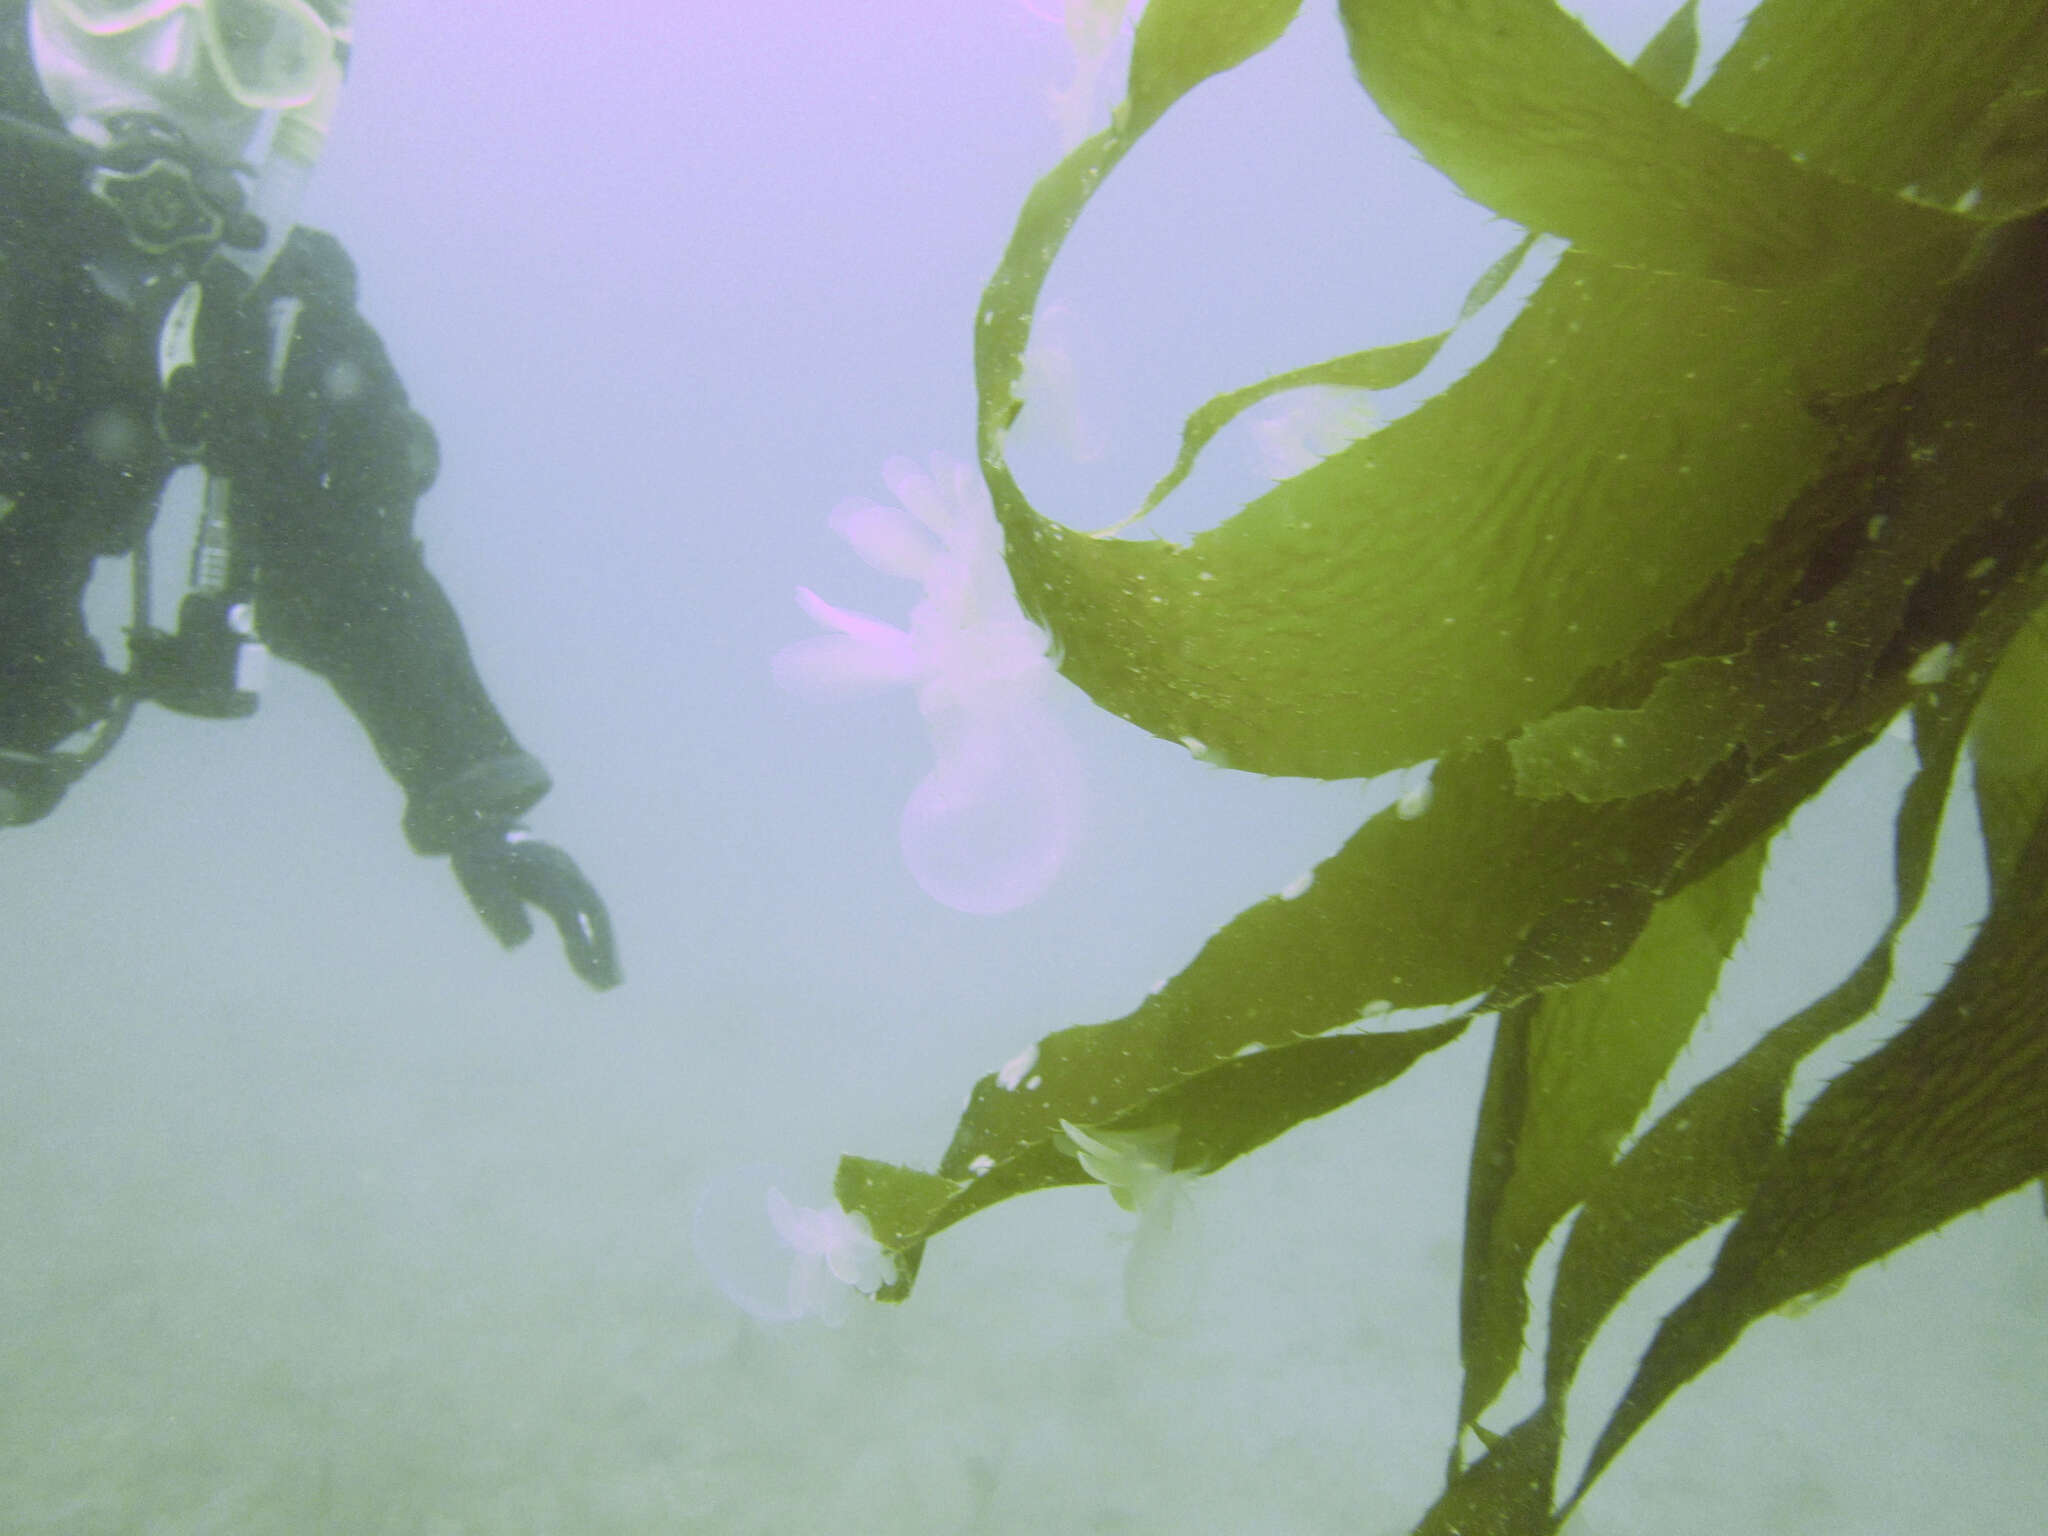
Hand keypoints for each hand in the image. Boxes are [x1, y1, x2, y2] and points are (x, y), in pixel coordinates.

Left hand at [450, 826, 621, 989]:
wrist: (484, 823)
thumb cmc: (478, 854)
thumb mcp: (476, 875)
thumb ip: (497, 905)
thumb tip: (520, 944)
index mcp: (545, 869)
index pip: (569, 908)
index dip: (580, 938)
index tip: (588, 970)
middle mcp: (565, 871)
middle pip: (592, 911)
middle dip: (603, 947)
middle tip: (610, 985)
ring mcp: (568, 877)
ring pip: (593, 914)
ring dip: (603, 948)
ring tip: (610, 984)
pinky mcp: (564, 887)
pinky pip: (584, 915)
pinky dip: (592, 940)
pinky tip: (593, 967)